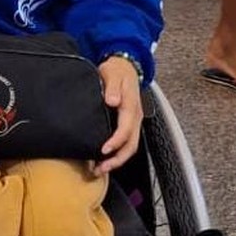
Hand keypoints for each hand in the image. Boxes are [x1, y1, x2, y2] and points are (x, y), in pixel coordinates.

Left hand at [93, 55, 143, 174]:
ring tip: (100, 169)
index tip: (103, 150)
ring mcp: (133, 122)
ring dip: (117, 160)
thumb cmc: (117, 70)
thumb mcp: (113, 73)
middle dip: (117, 159)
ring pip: (130, 147)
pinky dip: (117, 154)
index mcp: (131, 106)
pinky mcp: (129, 124)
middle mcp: (135, 117)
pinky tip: (104, 159)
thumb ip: (113, 86)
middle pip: (131, 144)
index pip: (126, 129)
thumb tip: (113, 101)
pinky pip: (126, 143)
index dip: (115, 141)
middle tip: (100, 168)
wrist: (125, 66)